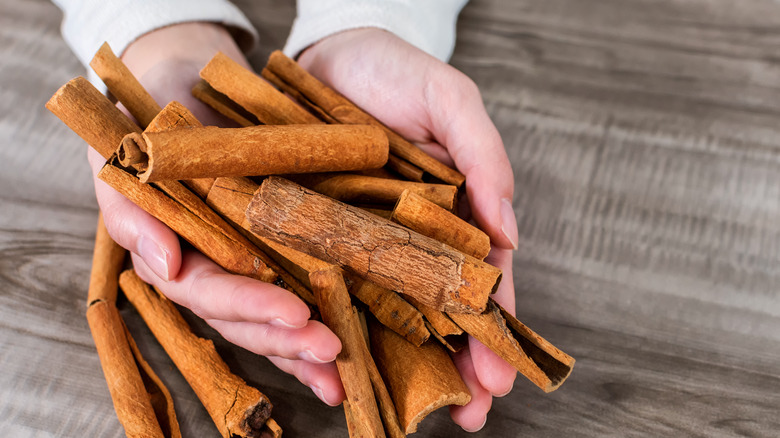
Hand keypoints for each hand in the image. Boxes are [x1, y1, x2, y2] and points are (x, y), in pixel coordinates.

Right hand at [87, 22, 344, 405]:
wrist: (178, 98)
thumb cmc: (147, 136)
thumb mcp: (124, 165)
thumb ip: (130, 214)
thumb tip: (168, 265)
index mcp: (177, 261)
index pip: (209, 294)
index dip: (248, 305)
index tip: (292, 312)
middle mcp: (214, 273)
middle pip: (245, 321)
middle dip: (285, 339)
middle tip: (328, 348)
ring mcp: (247, 266)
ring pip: (272, 319)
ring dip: (304, 346)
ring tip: (341, 361)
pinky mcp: (278, 252)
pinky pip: (300, 290)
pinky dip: (322, 318)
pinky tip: (350, 351)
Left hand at [298, 28, 518, 431]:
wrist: (322, 56)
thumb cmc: (392, 73)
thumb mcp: (447, 99)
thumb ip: (484, 155)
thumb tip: (507, 231)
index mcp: (451, 216)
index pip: (481, 282)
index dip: (494, 329)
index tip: (500, 376)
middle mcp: (408, 240)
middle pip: (438, 313)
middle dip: (457, 364)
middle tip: (468, 413)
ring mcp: (360, 244)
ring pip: (383, 314)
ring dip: (400, 362)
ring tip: (408, 404)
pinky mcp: (311, 240)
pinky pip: (323, 292)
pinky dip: (333, 329)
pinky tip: (339, 367)